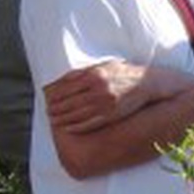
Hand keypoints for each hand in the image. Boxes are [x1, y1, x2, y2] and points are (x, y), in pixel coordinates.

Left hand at [44, 61, 175, 133]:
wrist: (147, 83)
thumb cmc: (124, 73)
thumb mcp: (104, 66)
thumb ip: (85, 72)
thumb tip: (65, 78)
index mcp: (94, 75)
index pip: (67, 86)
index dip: (55, 93)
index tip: (46, 97)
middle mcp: (98, 89)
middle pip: (70, 101)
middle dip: (55, 107)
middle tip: (47, 111)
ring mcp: (104, 104)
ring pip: (77, 114)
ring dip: (62, 118)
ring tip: (53, 120)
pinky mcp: (110, 115)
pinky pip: (89, 123)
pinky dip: (76, 126)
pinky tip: (67, 128)